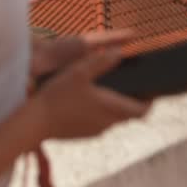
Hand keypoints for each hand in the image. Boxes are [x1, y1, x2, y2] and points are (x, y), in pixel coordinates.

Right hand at [29, 31, 150, 140]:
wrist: (35, 122)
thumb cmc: (58, 95)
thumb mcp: (79, 72)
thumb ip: (101, 61)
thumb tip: (120, 52)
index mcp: (110, 108)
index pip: (141, 111)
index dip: (149, 102)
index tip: (151, 92)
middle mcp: (106, 123)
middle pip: (128, 115)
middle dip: (131, 101)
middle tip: (129, 84)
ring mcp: (94, 131)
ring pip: (112, 119)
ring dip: (113, 106)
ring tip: (106, 89)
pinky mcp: (82, 134)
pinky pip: (97, 123)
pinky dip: (99, 112)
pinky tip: (85, 100)